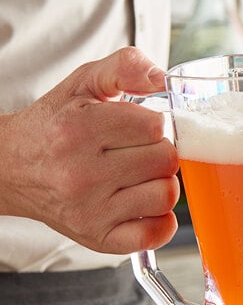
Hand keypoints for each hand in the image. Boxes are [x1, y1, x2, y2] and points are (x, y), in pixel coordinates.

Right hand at [0, 47, 179, 253]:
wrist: (11, 169)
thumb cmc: (54, 126)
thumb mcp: (83, 84)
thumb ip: (125, 67)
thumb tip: (161, 78)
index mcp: (80, 129)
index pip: (156, 127)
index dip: (155, 125)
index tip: (141, 128)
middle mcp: (81, 173)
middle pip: (166, 161)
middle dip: (160, 152)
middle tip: (139, 152)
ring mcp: (89, 210)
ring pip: (166, 195)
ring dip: (161, 183)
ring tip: (139, 177)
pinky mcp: (96, 237)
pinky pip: (154, 234)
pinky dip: (160, 221)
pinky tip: (144, 204)